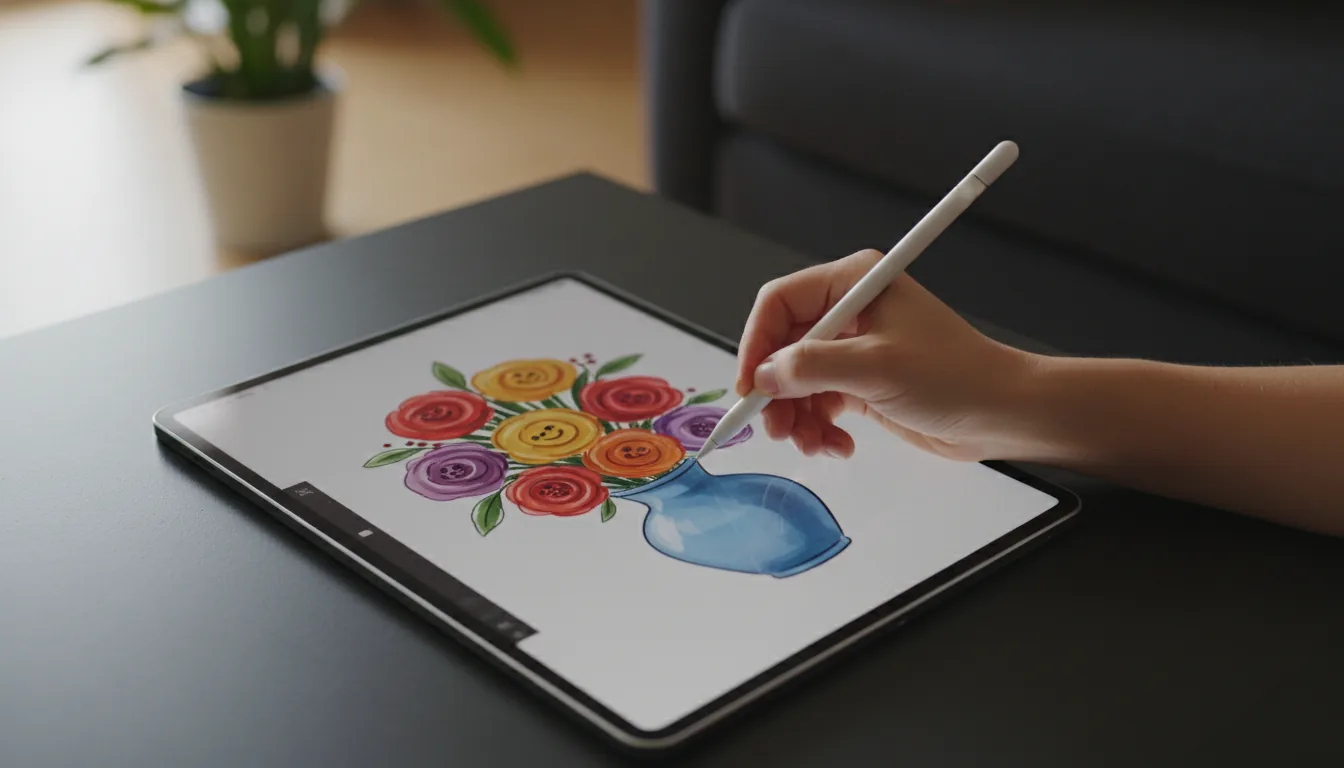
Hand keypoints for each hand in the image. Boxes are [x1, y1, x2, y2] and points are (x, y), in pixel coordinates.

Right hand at [735, 250, 1036, 460]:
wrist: (1001, 413)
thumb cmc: (957, 376)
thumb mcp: (877, 367)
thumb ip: (813, 367)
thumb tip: (765, 375)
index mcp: (855, 283)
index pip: (780, 302)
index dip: (757, 343)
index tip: (750, 386)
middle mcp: (850, 310)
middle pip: (783, 345)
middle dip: (776, 390)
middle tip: (776, 427)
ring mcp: (854, 348)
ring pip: (796, 380)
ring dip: (796, 417)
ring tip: (812, 444)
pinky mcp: (861, 382)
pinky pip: (818, 403)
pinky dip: (818, 428)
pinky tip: (837, 445)